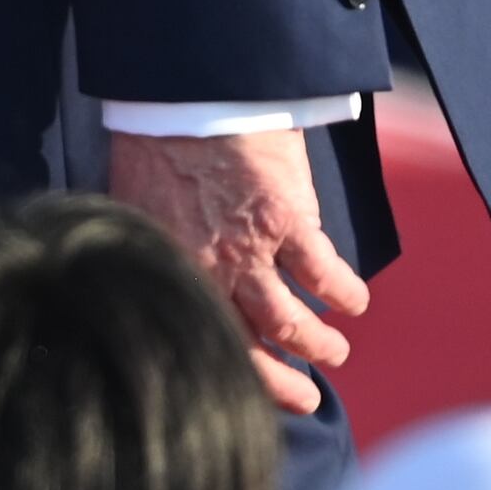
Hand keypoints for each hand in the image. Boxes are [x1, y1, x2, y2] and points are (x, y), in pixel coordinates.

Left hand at [106, 127, 366, 417]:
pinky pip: (324, 274)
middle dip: (283, 383)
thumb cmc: (154, 144)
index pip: (198, 344)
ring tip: (336, 350)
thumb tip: (157, 284)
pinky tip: (355, 302)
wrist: (185, 92)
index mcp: (168, 273)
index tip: (251, 394)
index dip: (229, 377)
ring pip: (291, 324)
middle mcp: (207, 273)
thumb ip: (154, 253)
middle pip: (249, 352)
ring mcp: (249, 251)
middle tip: (308, 397)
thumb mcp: (135, 210)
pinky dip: (345, 294)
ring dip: (319, 344)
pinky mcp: (287, 221)